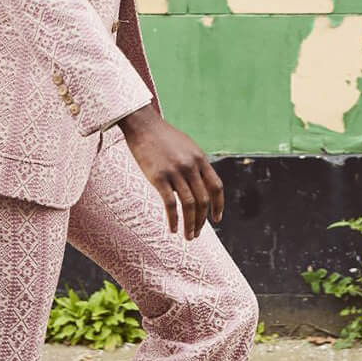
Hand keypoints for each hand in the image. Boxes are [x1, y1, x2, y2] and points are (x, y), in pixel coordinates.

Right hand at [118, 103, 222, 240]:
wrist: (143, 124)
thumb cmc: (163, 137)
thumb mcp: (187, 147)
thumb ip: (195, 165)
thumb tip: (198, 185)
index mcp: (200, 158)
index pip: (216, 187)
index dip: (219, 205)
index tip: (216, 219)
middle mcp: (191, 166)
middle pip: (203, 200)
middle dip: (202, 220)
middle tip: (197, 233)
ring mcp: (175, 172)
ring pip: (189, 205)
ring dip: (190, 224)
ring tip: (188, 236)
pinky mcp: (158, 177)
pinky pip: (170, 204)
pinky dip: (174, 219)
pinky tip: (172, 229)